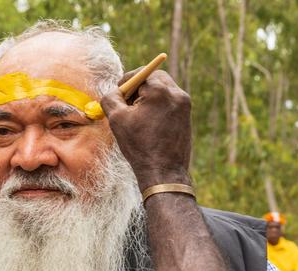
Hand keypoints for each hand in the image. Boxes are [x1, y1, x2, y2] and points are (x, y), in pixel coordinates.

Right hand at [99, 69, 191, 191]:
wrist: (164, 171)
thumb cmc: (139, 145)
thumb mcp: (117, 119)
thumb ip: (111, 98)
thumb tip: (114, 90)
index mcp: (160, 91)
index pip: (141, 73)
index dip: (127, 81)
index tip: (119, 92)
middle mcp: (176, 93)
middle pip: (155, 77)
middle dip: (140, 86)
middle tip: (127, 101)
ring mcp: (184, 104)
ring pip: (163, 89)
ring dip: (149, 96)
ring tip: (137, 116)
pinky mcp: (187, 115)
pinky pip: (169, 101)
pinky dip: (157, 105)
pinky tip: (148, 124)